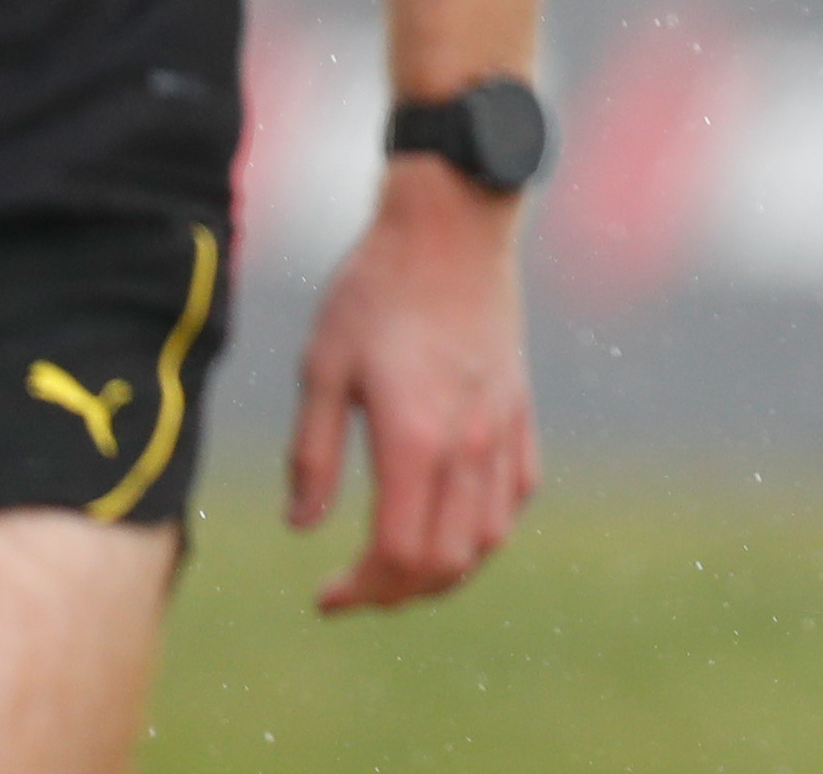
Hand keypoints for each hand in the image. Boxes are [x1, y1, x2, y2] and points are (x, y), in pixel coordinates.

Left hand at [285, 155, 539, 611]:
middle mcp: (467, 444)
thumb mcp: (322, 367)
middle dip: (397, 592)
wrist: (450, 225)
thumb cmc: (375, 289)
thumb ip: (313, 454)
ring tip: (401, 566)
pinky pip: (518, 492)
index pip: (397, 553)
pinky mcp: (520, 406)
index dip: (361, 590)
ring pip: (490, 537)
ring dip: (445, 569)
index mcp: (413, 438)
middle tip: (355, 590)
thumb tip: (301, 526)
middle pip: (446, 561)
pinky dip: (487, 526)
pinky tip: (453, 519)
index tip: (324, 597)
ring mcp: (502, 427)